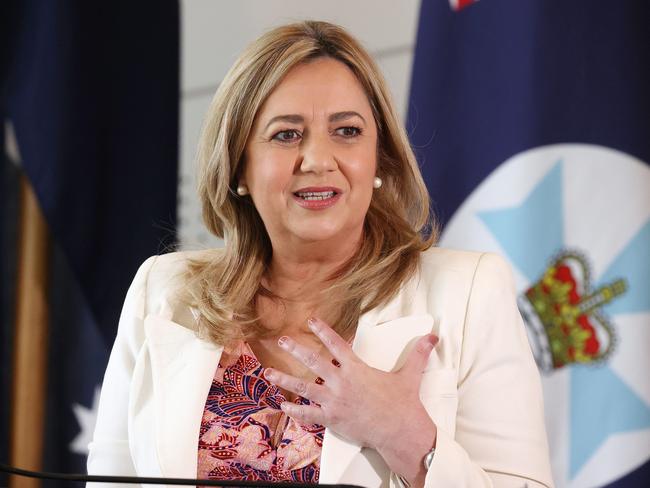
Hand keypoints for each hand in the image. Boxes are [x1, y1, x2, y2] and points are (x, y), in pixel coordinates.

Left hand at [263, 317, 437, 484]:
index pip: (336, 343)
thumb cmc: (403, 403)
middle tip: (281, 340)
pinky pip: (308, 415)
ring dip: (284, 380)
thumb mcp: (410, 375)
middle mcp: (341, 382)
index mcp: (357, 368)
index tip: (310, 319)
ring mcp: (334, 401)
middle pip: (313, 361)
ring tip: (268, 373)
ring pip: (303, 388)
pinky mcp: (332, 419)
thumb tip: (433, 337)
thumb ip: (418, 354)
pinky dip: (295, 411)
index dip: (322, 329)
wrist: (400, 431)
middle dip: (295, 349)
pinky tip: (283, 406)